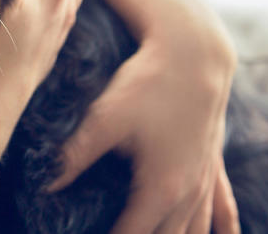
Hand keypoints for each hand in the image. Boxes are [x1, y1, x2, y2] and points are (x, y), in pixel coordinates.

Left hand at [49, 3, 239, 233]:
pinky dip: (221, 228)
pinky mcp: (212, 164)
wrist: (195, 52)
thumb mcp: (103, 118)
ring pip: (194, 232)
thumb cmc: (147, 82)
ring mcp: (204, 181)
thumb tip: (44, 186)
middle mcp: (188, 193)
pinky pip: (223, 210)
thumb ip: (72, 156)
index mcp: (160, 189)